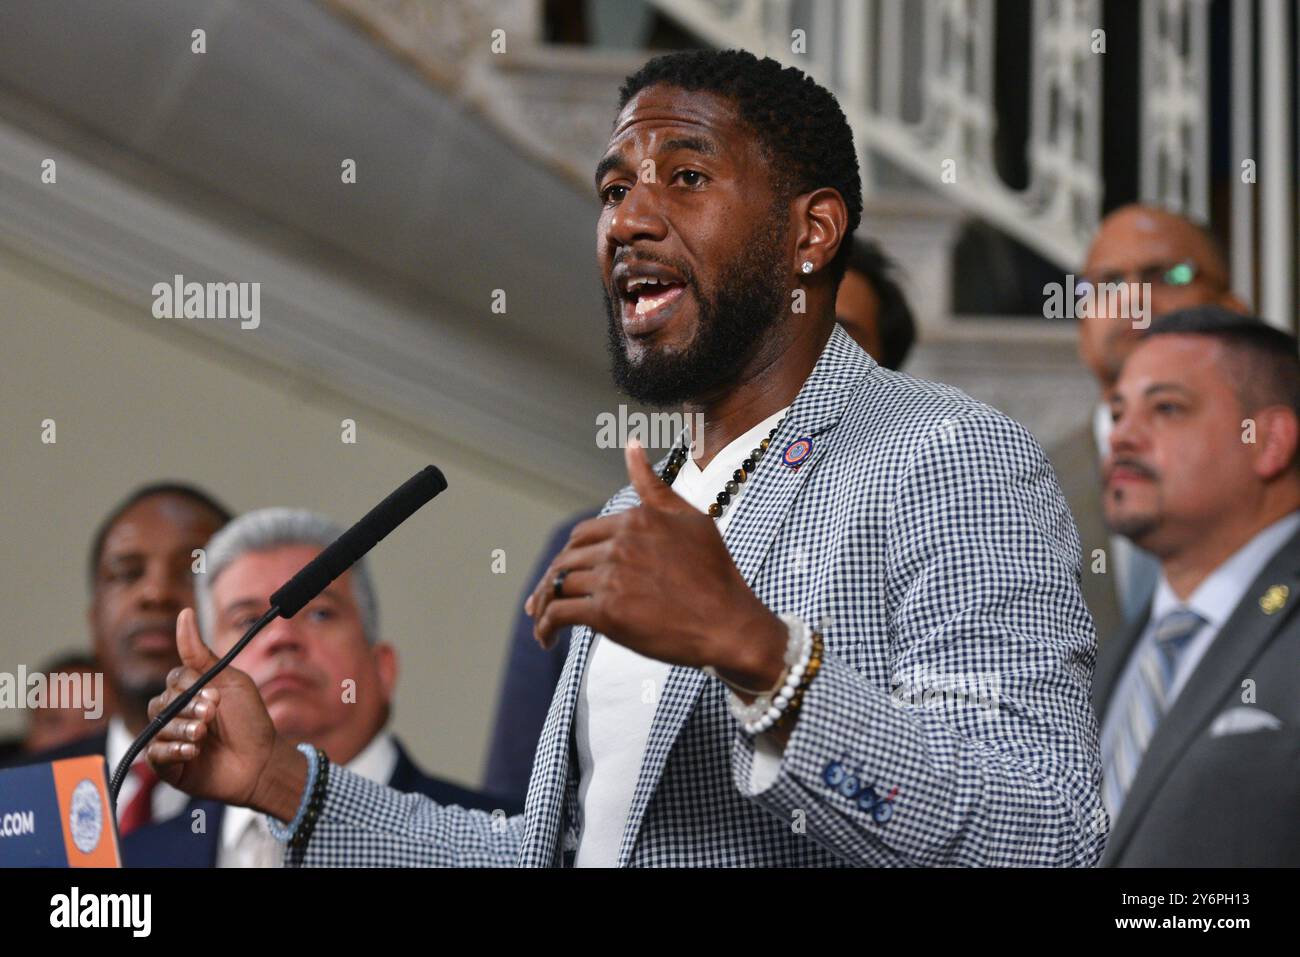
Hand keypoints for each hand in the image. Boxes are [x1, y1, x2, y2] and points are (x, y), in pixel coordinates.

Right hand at [146, 608, 303, 817]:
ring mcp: (172, 740)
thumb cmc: (251, 721)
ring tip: (204, 734)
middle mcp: (178, 714)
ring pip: (158, 726)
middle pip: (161, 702)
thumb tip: (184, 613)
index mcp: (192, 693)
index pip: (175, 679)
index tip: (216, 696)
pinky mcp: (169, 766)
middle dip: (187, 708)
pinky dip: (172, 749)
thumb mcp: (231, 681)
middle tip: (212, 715)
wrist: (263, 761)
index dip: (192, 686)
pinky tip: (193, 750)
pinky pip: (155, 754)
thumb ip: (201, 653)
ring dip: (182, 728)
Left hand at [524, 440, 786, 689]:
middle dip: (552, 580)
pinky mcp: (608, 613)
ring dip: (544, 605)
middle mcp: (620, 544)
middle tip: (544, 601)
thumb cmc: (715, 573)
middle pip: (566, 559)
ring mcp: (612, 578)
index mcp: (635, 519)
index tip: (567, 572)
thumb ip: (654, 486)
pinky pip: (560, 614)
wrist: (729, 624)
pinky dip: (546, 626)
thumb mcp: (690, 518)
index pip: (583, 534)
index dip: (570, 555)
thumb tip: (631, 444)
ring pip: (559, 586)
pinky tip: (545, 639)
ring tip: (542, 623)